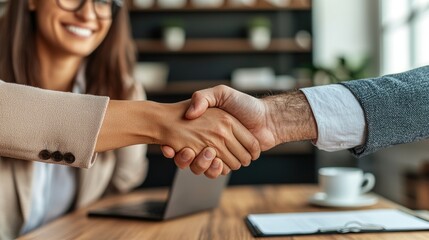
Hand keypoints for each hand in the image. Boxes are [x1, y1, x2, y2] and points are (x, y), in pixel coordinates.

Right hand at [162, 85, 316, 177]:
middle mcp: (210, 140)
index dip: (176, 146)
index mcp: (205, 126)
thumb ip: (203, 98)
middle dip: (186, 158)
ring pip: (201, 166)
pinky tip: (216, 161)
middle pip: (190, 156)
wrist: (268, 119)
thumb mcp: (222, 94)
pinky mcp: (230, 162)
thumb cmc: (246, 105)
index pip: (183, 140)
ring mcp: (220, 152)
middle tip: (187, 151)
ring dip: (201, 164)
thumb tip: (188, 114)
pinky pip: (216, 171)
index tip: (169, 147)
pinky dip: (214, 169)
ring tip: (206, 154)